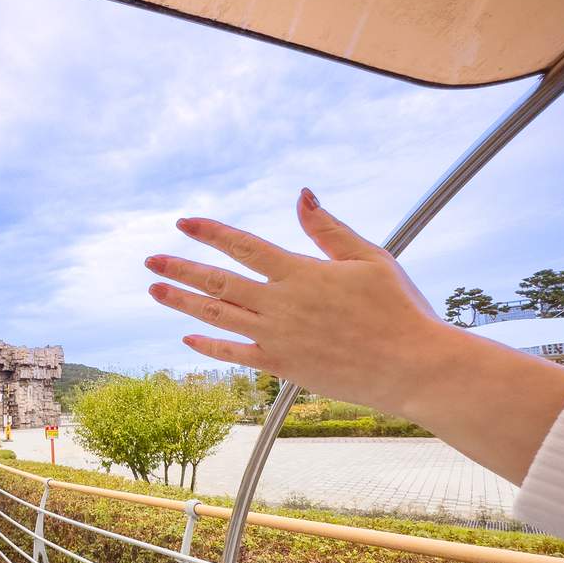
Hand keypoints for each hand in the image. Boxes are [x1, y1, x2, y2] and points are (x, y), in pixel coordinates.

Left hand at [145, 188, 449, 416]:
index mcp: (300, 272)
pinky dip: (209, 346)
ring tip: (155, 291)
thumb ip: (328, 229)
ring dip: (183, 302)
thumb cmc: (399, 309)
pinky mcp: (282, 366)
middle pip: (219, 281)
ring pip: (218, 316)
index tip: (183, 223)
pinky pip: (235, 353)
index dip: (210, 232)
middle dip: (181, 268)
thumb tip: (301, 195)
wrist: (412, 367)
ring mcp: (278, 337)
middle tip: (151, 260)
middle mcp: (281, 304)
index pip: (243, 245)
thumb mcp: (370, 258)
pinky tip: (188, 338)